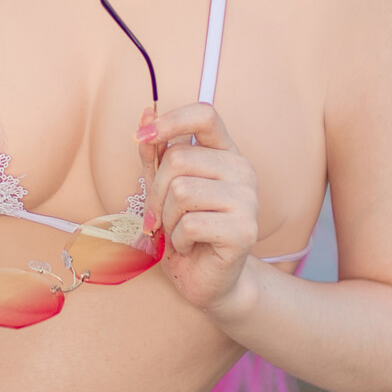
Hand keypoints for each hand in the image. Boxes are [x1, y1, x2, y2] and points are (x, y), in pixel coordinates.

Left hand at [137, 102, 286, 313]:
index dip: (171, 121)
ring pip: (180, 192)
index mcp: (225, 153)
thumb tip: (145, 112)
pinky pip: (189, 224)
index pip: (205, 115)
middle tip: (161, 217)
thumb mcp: (162, 188)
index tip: (143, 137)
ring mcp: (248, 199)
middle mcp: (243, 170)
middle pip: (178, 159)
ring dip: (167, 219)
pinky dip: (178, 240)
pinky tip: (189, 246)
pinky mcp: (244, 230)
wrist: (208, 279)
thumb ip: (154, 154)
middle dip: (156, 193)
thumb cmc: (184, 231)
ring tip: (177, 232)